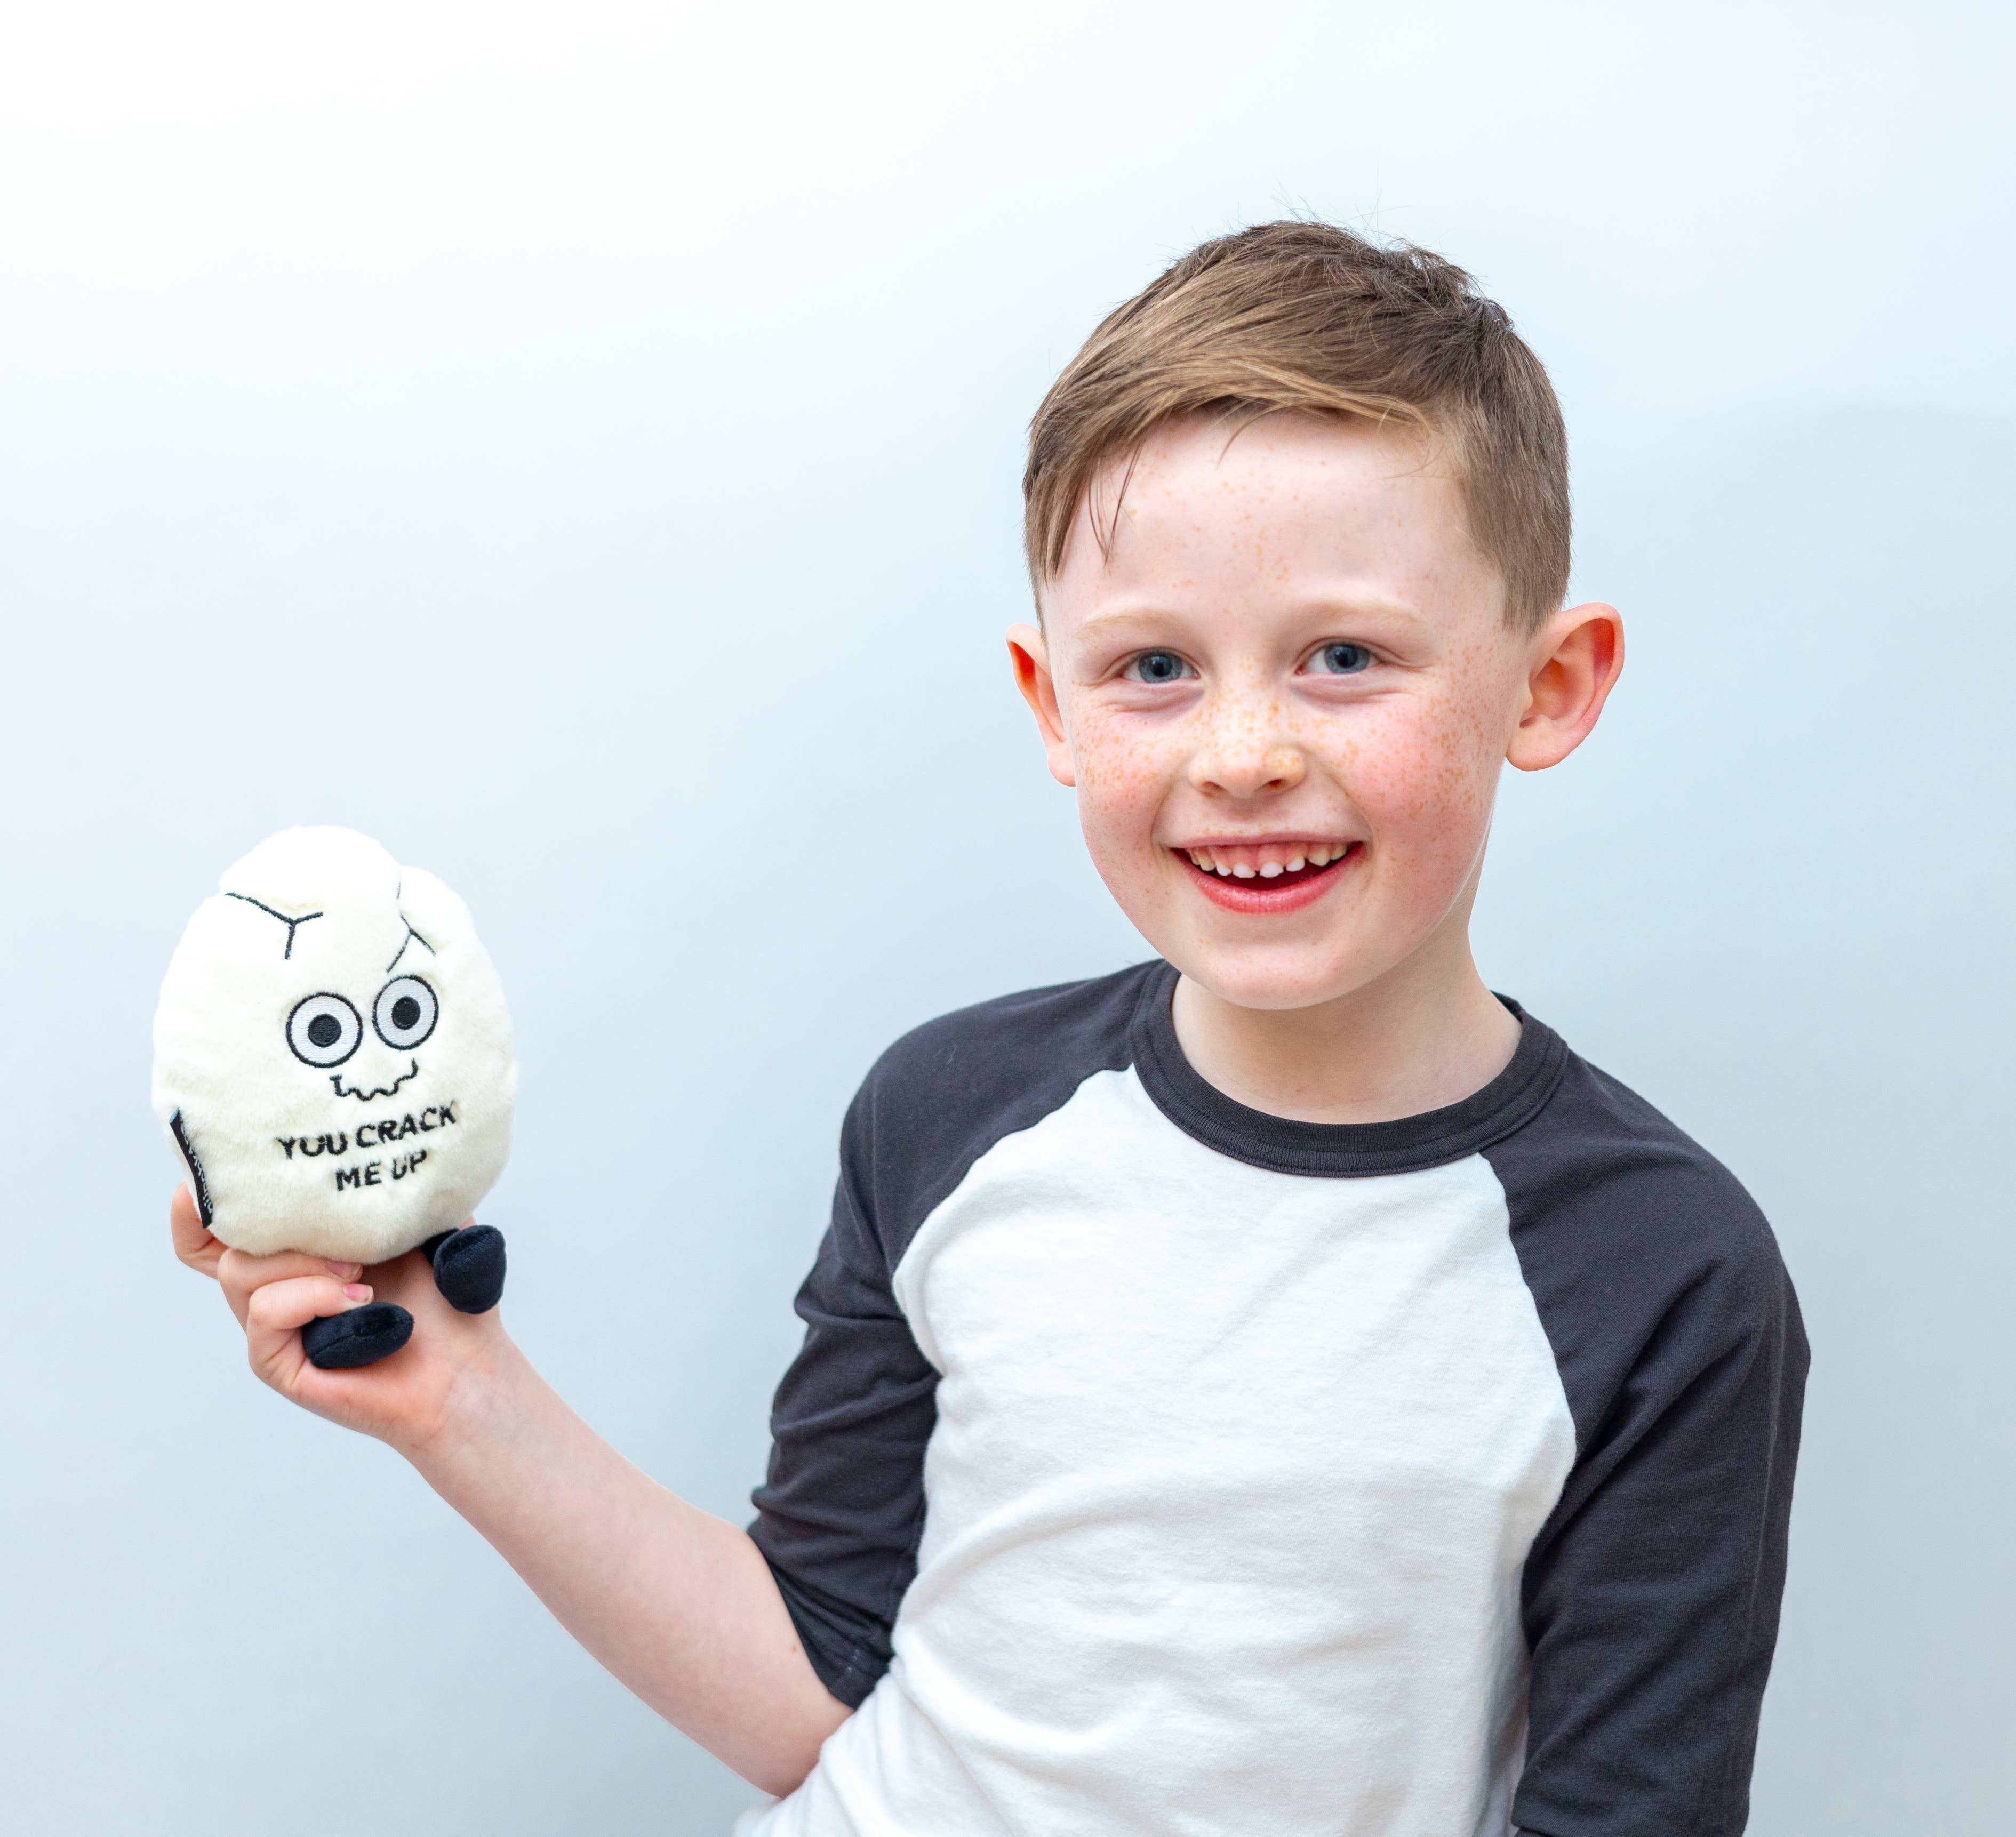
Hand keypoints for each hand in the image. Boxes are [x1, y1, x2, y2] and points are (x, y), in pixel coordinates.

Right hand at [170, 1183, 510, 1456]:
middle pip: (221, 1241)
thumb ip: (378, 1183)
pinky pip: (265, 1313)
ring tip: (360, 1271)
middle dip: (270, 1218)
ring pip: (238, 1273)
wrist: (468, 1364)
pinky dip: (311, 1296)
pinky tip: (359, 1301)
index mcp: (293, 1252)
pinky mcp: (278, 1364)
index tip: (218, 1176)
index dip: (197, 1206)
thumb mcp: (414, 1218)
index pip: (211, 1231)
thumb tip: (361, 1140)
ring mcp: (272, 1329)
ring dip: (302, 1261)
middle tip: (342, 1232)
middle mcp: (273, 1288)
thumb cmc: (445, 1291)